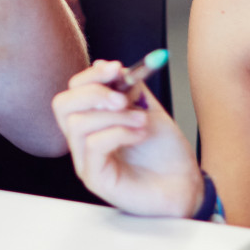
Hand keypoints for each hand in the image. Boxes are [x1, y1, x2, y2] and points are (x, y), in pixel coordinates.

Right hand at [51, 61, 205, 216]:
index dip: (91, 76)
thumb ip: (127, 88)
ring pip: (77, 124)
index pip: (72, 92)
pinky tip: (140, 134)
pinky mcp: (95, 179)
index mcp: (92, 122)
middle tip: (122, 97)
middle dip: (93, 92)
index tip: (117, 68)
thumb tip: (107, 64)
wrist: (186, 184)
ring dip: (114, 116)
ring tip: (141, 120)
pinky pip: (93, 145)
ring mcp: (86, 161)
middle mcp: (83, 141)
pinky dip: (119, 133)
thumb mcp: (147, 109)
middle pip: (62, 105)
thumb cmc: (166, 153)